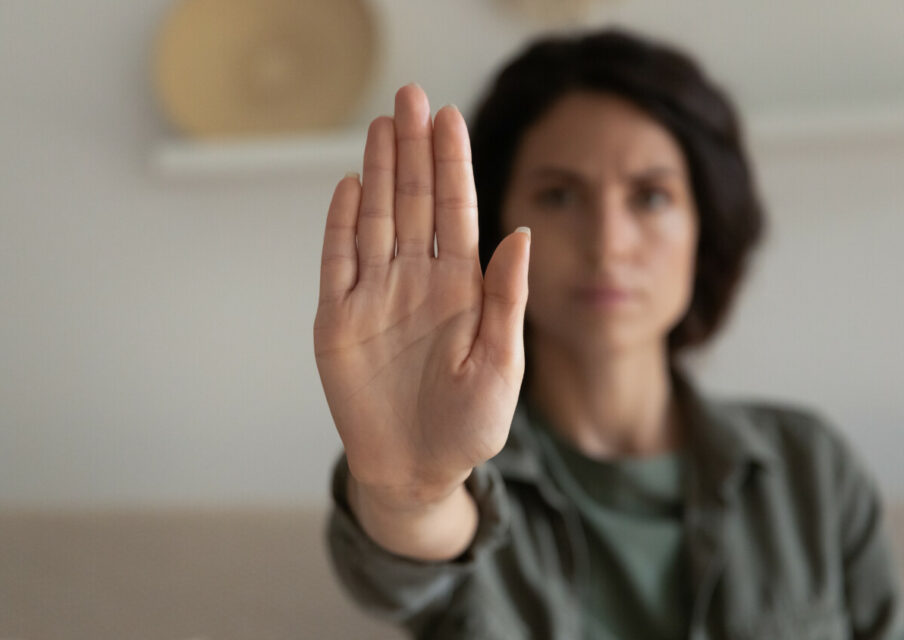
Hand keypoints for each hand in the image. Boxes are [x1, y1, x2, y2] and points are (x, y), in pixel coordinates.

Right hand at [314, 83, 529, 508]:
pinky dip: (340, 223)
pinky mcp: (336, 319)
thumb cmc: (466, 427)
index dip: (451, 165)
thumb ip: (507, 300)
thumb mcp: (500, 366)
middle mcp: (416, 282)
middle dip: (412, 149)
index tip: (449, 117)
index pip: (455, 213)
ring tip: (382, 124)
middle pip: (413, 203)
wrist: (414, 470)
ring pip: (375, 219)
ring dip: (377, 172)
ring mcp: (374, 297)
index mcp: (460, 289)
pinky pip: (337, 260)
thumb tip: (519, 233)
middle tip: (410, 95)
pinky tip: (350, 185)